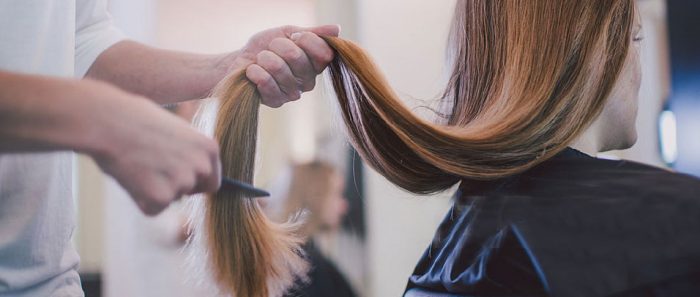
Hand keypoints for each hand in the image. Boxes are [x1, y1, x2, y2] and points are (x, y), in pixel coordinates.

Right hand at [85, 81, 220, 215]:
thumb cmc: (135, 119)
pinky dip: (139, 200)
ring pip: (170, 200)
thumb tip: (192, 172)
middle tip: (151, 169)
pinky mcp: (161, 198)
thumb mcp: (175, 129)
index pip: (212, 180)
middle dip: (175, 187)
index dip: (193, 182)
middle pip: (192, 192)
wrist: (108, 121)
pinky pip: (152, 209)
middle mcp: (202, 167)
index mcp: (209, 148)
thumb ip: (189, 152)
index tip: (175, 176)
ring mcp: (182, 184)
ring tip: (137, 165)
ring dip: (154, 190)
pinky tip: (130, 177)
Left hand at [228, 25, 339, 107]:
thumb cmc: (267, 47)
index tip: (293, 36)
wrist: (242, 61)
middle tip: (271, 48)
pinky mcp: (276, 102)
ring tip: (260, 59)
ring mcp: (293, 94)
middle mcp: (308, 81)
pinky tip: (252, 70)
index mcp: (316, 64)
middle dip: (279, 46)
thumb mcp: (289, 33)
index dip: (306, 40)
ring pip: (280, 69)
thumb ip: (312, 33)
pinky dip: (255, 72)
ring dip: (265, 58)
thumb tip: (337, 29)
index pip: (324, 53)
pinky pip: (267, 83)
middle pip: (298, 58)